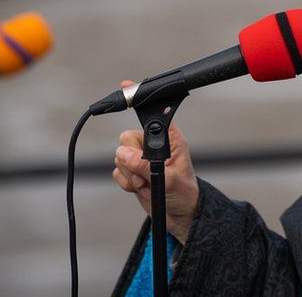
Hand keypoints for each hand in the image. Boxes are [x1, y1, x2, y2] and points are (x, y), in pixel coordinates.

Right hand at [112, 80, 199, 243]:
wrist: (180, 216)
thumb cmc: (184, 193)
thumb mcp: (169, 180)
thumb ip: (145, 166)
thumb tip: (122, 154)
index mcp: (169, 138)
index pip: (152, 114)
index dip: (139, 100)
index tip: (125, 85)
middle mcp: (154, 144)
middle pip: (127, 138)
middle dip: (133, 160)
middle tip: (147, 175)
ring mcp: (141, 158)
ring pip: (119, 157)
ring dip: (131, 175)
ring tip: (147, 184)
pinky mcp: (132, 171)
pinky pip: (117, 171)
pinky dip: (126, 183)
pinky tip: (141, 188)